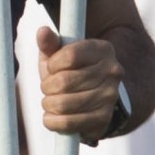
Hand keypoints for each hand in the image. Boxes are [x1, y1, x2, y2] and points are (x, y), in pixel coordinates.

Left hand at [36, 24, 122, 142]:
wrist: (95, 95)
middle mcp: (111, 72)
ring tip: (49, 101)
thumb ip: (50, 43)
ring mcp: (109, 96)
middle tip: (47, 87)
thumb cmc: (72, 70)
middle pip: (64, 81)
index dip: (53, 64)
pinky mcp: (104, 118)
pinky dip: (53, 121)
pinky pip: (69, 123)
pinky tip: (51, 116)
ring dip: (48, 104)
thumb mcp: (60, 53)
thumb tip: (42, 31)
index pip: (70, 55)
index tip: (51, 67)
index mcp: (102, 50)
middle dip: (47, 86)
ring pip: (64, 103)